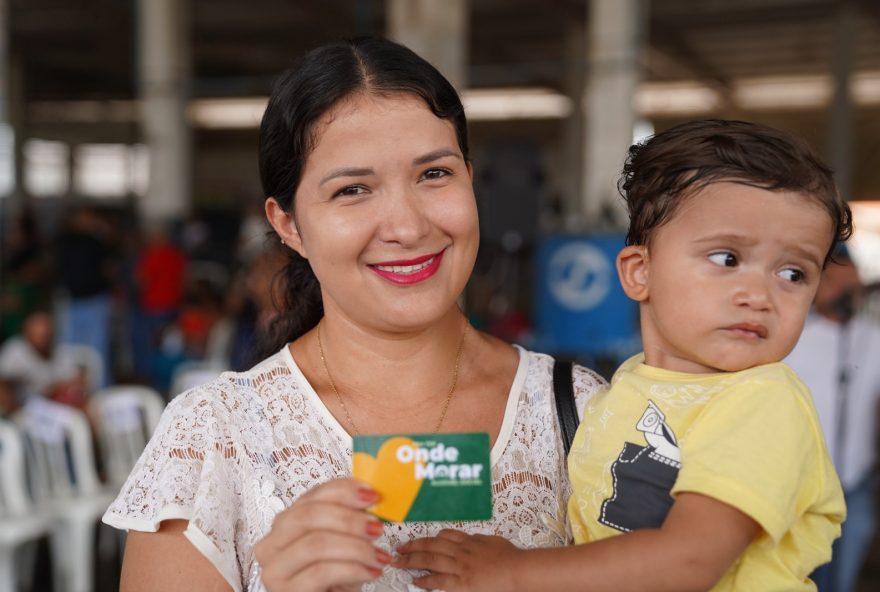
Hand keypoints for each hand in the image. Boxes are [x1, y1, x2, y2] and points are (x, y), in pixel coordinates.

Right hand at [254, 478, 390, 591]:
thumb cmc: (337, 577)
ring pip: (315, 543)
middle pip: (307, 516)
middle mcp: (272, 544)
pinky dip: (353, 569)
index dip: (343, 491)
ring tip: (378, 556)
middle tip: (376, 527)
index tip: (372, 496)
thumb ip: (349, 517)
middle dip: (348, 519)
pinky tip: (370, 571)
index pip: (310, 496)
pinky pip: (321, 572)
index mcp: (285, 523)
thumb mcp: (343, 542)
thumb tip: (371, 497)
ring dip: (356, 547)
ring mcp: (275, 570)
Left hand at [395, 529, 522, 591]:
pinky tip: (416, 580)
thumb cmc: (511, 557)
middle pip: (432, 545)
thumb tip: (470, 538)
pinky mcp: (462, 583)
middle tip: (399, 548)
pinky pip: (439, 580)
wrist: (518, 570)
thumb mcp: (493, 541)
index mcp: (469, 540)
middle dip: (413, 546)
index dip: (429, 538)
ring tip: (399, 562)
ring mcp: (460, 566)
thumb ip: (479, 540)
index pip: (444, 535)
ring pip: (431, 559)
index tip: (420, 540)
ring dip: (412, 560)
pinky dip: (426, 579)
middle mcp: (461, 551)